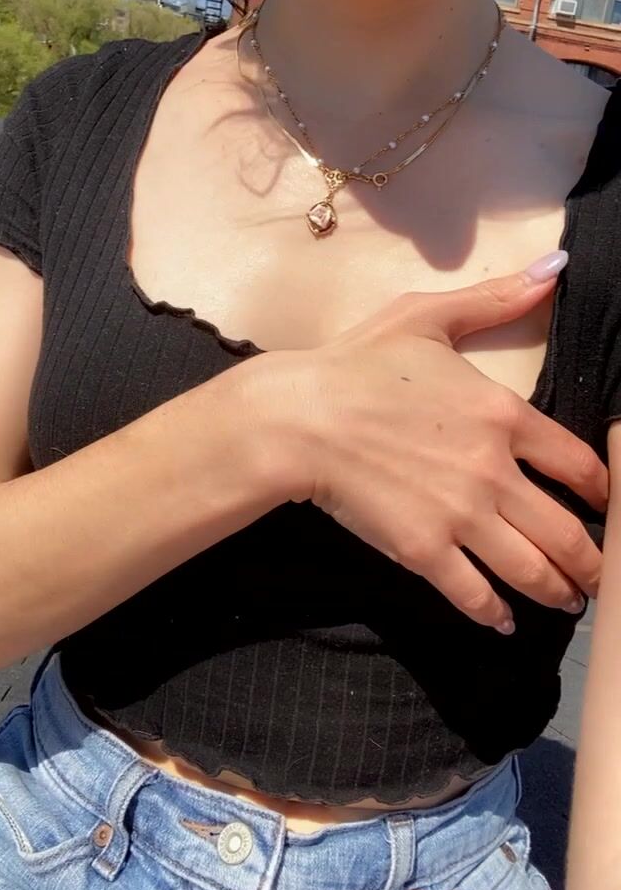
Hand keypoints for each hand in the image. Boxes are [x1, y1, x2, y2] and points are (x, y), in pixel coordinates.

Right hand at [261, 254, 606, 633]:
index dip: (601, 491)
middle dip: (592, 561)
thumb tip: (554, 268)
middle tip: (600, 576)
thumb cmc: (357, 364)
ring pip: (532, 569)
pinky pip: (475, 593)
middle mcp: (494, 471)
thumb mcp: (427, 317)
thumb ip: (494, 302)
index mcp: (503, 414)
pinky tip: (503, 621)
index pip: (577, 463)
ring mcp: (461, 516)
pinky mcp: (424, 551)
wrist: (298, 419)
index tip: (603, 505)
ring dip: (559, 591)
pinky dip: (495, 613)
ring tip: (569, 602)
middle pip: (567, 530)